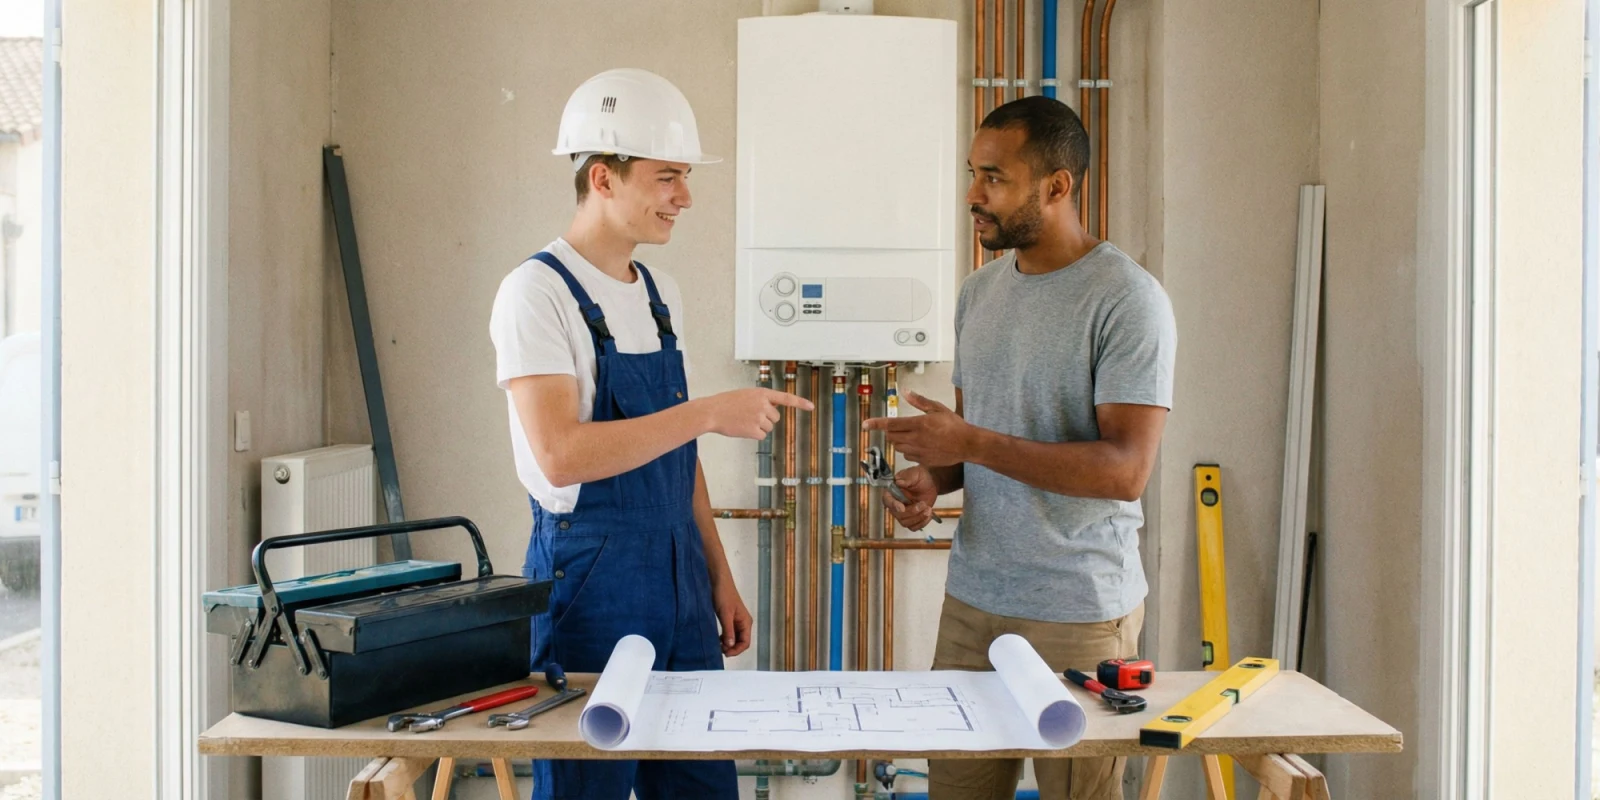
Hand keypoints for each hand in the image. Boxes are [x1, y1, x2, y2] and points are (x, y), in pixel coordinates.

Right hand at [697, 388, 813, 439]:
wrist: (711, 412)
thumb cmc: (726, 403)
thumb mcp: (746, 394)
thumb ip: (761, 399)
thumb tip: (773, 409)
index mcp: (762, 393)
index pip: (786, 398)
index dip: (800, 403)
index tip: (811, 407)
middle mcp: (763, 405)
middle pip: (775, 418)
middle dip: (765, 419)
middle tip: (748, 415)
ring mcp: (759, 417)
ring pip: (769, 428)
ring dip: (759, 427)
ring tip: (743, 421)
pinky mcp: (754, 430)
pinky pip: (762, 436)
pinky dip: (753, 435)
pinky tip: (742, 428)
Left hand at [712, 582, 752, 656]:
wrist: (718, 581)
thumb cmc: (723, 595)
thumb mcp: (725, 614)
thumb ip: (728, 631)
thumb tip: (730, 646)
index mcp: (746, 622)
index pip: (745, 643)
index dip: (736, 650)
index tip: (725, 653)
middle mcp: (743, 623)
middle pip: (741, 642)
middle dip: (732, 648)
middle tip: (720, 650)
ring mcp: (737, 621)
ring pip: (735, 638)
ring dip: (728, 644)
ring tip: (718, 645)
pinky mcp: (730, 619)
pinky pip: (730, 633)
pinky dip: (725, 638)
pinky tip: (718, 639)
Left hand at [862, 391, 974, 466]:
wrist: (967, 444)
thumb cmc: (954, 425)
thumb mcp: (938, 408)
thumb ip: (919, 401)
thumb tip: (905, 392)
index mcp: (918, 424)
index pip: (891, 424)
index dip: (875, 424)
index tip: (865, 424)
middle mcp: (916, 439)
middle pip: (891, 436)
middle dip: (890, 431)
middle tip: (899, 426)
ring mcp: (918, 451)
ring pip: (897, 447)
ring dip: (898, 441)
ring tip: (911, 435)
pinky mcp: (922, 460)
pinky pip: (907, 456)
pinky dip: (908, 450)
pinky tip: (918, 445)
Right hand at [882, 465, 939, 530]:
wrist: (931, 483)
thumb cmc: (921, 477)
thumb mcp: (915, 473)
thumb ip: (907, 478)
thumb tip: (899, 481)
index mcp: (893, 491)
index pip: (887, 500)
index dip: (893, 505)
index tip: (902, 508)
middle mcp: (896, 503)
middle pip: (897, 515)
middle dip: (911, 512)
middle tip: (923, 504)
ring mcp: (904, 512)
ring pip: (905, 523)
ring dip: (918, 518)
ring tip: (928, 509)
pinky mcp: (912, 518)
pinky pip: (914, 527)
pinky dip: (922, 523)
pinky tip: (928, 514)